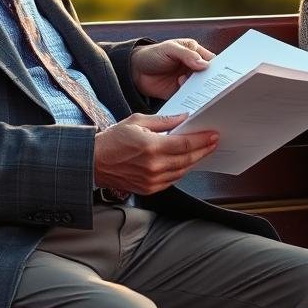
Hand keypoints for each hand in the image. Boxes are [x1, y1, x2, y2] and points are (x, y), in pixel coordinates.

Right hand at [94, 113, 218, 194]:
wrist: (93, 162)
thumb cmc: (112, 140)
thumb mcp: (137, 121)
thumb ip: (163, 121)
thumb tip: (183, 118)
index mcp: (152, 147)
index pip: (185, 144)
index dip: (202, 140)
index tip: (213, 134)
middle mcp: (154, 166)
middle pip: (188, 159)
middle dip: (203, 150)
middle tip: (214, 142)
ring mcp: (152, 180)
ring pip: (182, 171)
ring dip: (195, 161)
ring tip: (203, 151)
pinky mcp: (149, 189)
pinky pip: (172, 180)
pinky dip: (182, 170)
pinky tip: (186, 162)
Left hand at [131, 38, 213, 99]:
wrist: (135, 70)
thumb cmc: (153, 54)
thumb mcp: (169, 49)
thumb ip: (186, 54)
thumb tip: (204, 64)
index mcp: (194, 53)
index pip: (212, 60)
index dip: (218, 67)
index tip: (222, 75)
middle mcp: (194, 68)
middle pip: (209, 76)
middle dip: (211, 81)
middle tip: (213, 87)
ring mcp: (188, 81)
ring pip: (201, 88)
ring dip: (201, 91)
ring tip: (198, 92)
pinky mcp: (180, 93)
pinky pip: (190, 98)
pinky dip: (192, 100)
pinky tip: (189, 99)